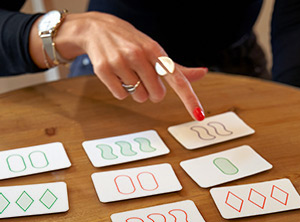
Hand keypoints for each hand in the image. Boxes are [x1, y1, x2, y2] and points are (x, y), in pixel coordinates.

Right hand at [32, 12, 206, 120]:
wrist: (97, 30)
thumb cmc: (131, 43)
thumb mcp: (154, 51)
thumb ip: (177, 67)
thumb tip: (202, 73)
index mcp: (155, 51)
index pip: (177, 78)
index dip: (189, 98)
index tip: (198, 114)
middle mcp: (139, 54)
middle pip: (156, 94)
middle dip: (151, 91)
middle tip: (143, 78)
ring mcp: (120, 62)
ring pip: (138, 96)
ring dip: (134, 90)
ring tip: (127, 73)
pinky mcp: (104, 70)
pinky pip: (120, 95)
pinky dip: (120, 90)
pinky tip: (116, 75)